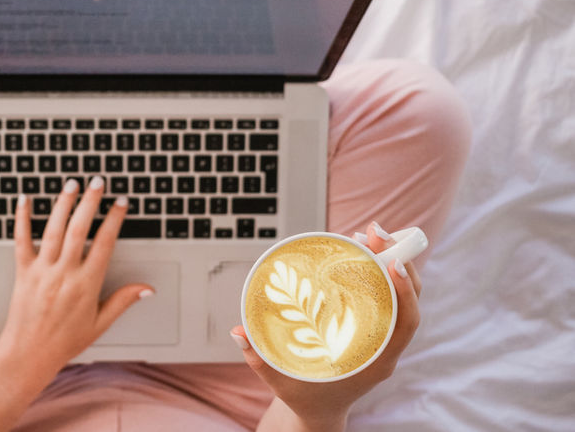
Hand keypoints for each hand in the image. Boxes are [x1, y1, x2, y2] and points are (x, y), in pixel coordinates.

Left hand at [0, 177, 152, 382]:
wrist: (29, 355)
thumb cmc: (64, 342)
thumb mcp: (100, 323)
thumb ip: (123, 301)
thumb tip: (147, 289)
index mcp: (87, 285)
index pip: (104, 243)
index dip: (114, 219)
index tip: (121, 203)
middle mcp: (64, 274)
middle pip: (79, 229)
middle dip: (90, 202)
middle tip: (98, 182)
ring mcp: (42, 271)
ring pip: (54, 229)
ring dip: (63, 203)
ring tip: (72, 184)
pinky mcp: (22, 272)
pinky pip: (21, 240)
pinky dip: (22, 218)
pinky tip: (24, 199)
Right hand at [231, 222, 422, 428]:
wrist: (320, 412)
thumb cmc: (305, 398)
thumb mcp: (280, 382)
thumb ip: (258, 359)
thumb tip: (237, 331)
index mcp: (376, 362)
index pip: (406, 323)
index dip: (405, 291)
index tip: (393, 264)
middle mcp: (386, 347)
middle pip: (407, 299)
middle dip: (398, 261)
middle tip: (374, 233)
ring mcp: (383, 336)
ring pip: (399, 294)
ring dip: (389, 260)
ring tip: (367, 234)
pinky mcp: (374, 327)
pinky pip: (385, 296)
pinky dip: (377, 272)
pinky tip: (360, 252)